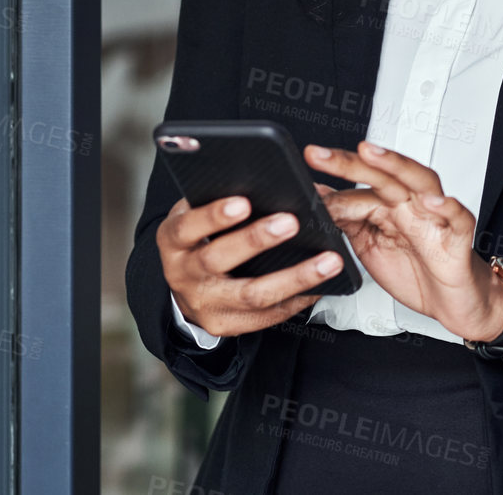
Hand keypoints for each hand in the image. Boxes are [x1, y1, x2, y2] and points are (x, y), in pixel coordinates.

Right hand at [157, 195, 343, 337]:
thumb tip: (264, 178)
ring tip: (328, 260)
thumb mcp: (193, 216)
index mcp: (173, 240)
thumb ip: (215, 199)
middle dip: (257, 239)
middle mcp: (184, 274)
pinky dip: (297, 299)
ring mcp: (205, 303)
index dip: (214, 216)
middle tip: (291, 222)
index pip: (188, 226)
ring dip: (295, 276)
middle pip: (219, 259)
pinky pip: (267, 315)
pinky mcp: (227, 325)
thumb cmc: (198, 239)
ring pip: (252, 294)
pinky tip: (322, 284)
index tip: (243, 202)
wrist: (185, 287)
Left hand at [305, 142, 502, 350]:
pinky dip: (446, 205)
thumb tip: (316, 198)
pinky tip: (430, 200)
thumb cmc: (417, 271)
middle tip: (318, 154)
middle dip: (350, 162)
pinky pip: (457, 216)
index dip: (330, 184)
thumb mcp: (370, 246)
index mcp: (389, 207)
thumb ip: (346, 221)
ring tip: (372, 154)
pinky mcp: (458, 236)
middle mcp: (411, 205)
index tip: (301, 177)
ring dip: (396, 165)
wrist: (455, 303)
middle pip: (383, 174)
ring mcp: (436, 217)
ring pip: (420, 180)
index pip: (358, 187)